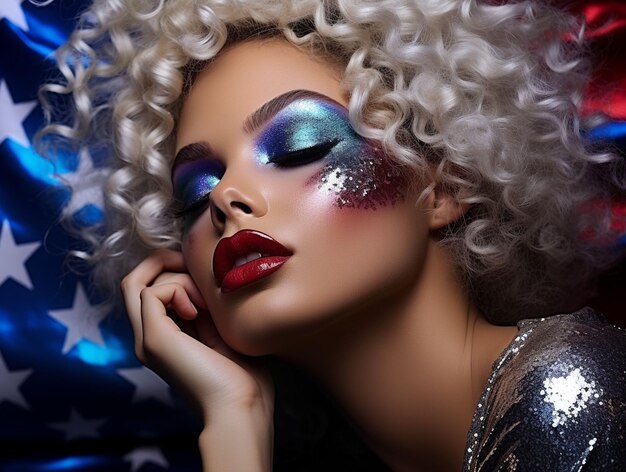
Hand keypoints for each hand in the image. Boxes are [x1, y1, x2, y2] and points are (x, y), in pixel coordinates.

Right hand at [120, 249, 273, 423]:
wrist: (242, 409)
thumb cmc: (245, 376)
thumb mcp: (225, 330)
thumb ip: (210, 308)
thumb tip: (208, 276)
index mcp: (166, 336)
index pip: (151, 287)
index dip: (173, 268)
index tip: (203, 271)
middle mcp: (149, 337)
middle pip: (134, 281)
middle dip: (165, 261)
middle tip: (198, 269)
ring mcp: (147, 339)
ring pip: (137, 283)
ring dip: (176, 277)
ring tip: (205, 302)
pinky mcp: (153, 340)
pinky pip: (150, 293)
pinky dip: (176, 289)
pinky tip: (197, 310)